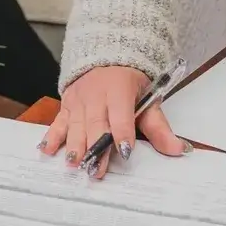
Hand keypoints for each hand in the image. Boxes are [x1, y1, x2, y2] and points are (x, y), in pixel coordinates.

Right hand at [39, 63, 186, 165]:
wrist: (107, 56)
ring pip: (75, 124)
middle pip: (96, 123)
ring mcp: (78, 99)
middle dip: (96, 147)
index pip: (121, 114)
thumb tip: (178, 149)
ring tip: (74, 163)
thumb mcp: (148, 99)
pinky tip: (47, 150)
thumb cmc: (130, 82)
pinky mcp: (66, 104)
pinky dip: (52, 136)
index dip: (123, 132)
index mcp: (119, 89)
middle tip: (96, 170)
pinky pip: (58, 121)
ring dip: (74, 145)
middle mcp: (96, 93)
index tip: (125, 151)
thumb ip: (159, 127)